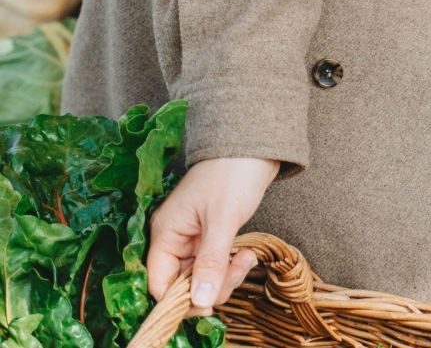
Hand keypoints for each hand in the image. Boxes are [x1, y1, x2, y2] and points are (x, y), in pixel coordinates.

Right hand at [147, 157, 279, 315]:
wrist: (255, 145)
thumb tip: (201, 301)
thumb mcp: (223, 220)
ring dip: (226, 276)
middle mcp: (174, 238)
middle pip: (182, 284)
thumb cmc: (233, 173)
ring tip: (247, 257)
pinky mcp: (211, 236)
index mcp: (165, 232)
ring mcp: (193, 238)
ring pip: (202, 277)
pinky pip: (215, 265)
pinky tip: (247, 254)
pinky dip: (231, 266)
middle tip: (239, 269)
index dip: (181, 299)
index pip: (159, 282)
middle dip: (212, 286)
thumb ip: (211, 262)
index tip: (209, 303)